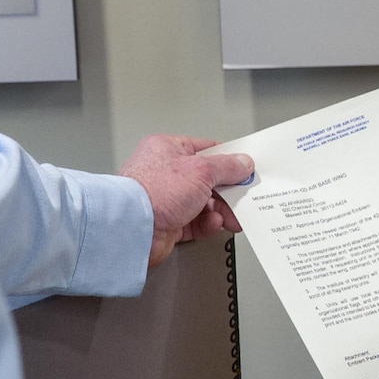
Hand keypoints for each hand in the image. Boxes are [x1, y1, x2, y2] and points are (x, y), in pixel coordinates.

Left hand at [119, 135, 254, 269]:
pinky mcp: (169, 222)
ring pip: (205, 203)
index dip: (228, 159)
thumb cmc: (153, 192)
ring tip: (232, 217)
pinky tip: (213, 224)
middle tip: (244, 197)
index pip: (206, 149)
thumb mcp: (201, 170)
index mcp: (168, 149)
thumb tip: (243, 163)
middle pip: (208, 179)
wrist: (132, 229)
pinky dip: (208, 224)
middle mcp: (166, 173)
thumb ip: (227, 166)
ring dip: (221, 210)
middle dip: (228, 192)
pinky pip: (197, 222)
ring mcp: (167, 199)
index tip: (246, 169)